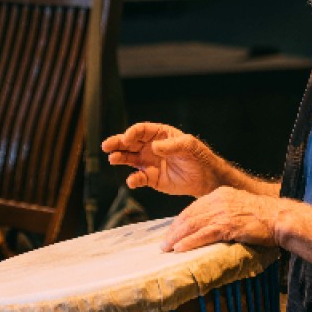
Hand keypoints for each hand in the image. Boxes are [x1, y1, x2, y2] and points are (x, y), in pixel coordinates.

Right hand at [101, 122, 226, 197]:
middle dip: (118, 143)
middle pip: (130, 143)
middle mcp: (151, 147)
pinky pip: (138, 178)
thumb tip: (154, 147)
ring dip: (120, 158)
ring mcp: (149, 162)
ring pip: (129, 159)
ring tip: (112, 159)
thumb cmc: (198, 158)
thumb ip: (172, 146)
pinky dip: (133, 180)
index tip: (127, 138)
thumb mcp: (188, 147)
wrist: (205, 179)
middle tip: (106, 146)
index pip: (141, 130)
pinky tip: (132, 181)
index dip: (132, 133)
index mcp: (160, 134)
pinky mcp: (151, 178)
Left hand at [160, 186, 281, 251]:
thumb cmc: (264, 216)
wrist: (280, 217)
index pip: (193, 207)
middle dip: (174, 230)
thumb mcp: (239, 206)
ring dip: (176, 238)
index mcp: (220, 194)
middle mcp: (218, 200)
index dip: (180, 221)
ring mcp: (223, 212)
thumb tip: (210, 225)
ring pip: (192, 225)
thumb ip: (224, 211)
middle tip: (163, 243)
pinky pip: (204, 234)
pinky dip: (190, 242)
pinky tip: (180, 249)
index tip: (172, 231)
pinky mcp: (228, 225)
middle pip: (189, 216)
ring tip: (166, 248)